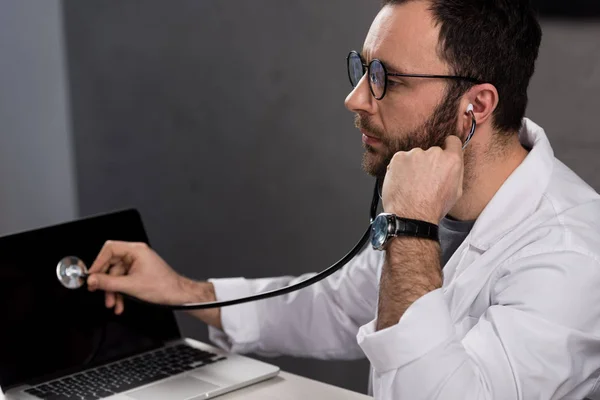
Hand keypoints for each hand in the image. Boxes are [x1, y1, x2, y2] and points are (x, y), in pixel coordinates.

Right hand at [86, 241, 216, 324]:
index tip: (92, 275)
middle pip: (111, 264)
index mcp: (136, 250)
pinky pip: (123, 281)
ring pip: (116, 276)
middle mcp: (136, 254)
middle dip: (106, 282)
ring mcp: (137, 264)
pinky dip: (120, 292)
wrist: (177, 296)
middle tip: (99, 291)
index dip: (98, 262)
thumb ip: (108, 282)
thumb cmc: (163, 287)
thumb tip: (92, 279)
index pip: (109, 249)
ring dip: (113, 291)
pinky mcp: (138, 273)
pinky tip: (120, 303)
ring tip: (113, 303)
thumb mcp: (131, 286)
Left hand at [382, 136, 463, 223]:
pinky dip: (400, 169)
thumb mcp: (455, 191)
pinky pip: (400, 160)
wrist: (411, 216)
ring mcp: (415, 154)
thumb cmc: (433, 208)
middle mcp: (434, 153)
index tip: (443, 153)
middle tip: (423, 180)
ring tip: (411, 185)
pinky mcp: (399, 157)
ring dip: (413, 167)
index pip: (452, 141)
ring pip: (415, 157)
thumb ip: (454, 172)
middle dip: (428, 163)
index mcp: (452, 161)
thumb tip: (451, 163)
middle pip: (431, 152)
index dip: (447, 147)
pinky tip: (402, 183)